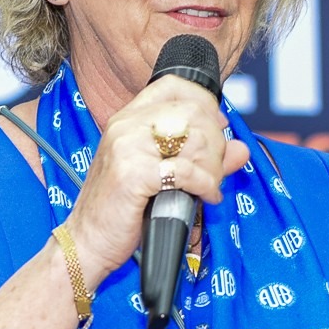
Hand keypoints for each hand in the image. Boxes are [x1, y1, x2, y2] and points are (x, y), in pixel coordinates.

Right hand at [63, 75, 249, 285]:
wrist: (86, 242)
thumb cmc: (120, 211)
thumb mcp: (161, 177)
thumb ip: (201, 159)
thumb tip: (241, 149)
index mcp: (127, 120)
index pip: (174, 86)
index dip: (205, 102)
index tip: (218, 126)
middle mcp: (125, 126)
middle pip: (193, 111)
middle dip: (216, 142)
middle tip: (214, 169)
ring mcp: (128, 147)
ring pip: (194, 138)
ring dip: (213, 166)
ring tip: (210, 185)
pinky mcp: (134, 174)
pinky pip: (187, 171)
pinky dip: (206, 185)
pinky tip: (206, 196)